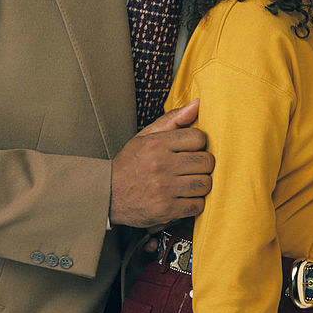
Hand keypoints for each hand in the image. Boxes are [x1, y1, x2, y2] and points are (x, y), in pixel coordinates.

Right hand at [110, 99, 213, 227]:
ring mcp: (164, 189)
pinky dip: (194, 203)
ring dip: (200, 184)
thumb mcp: (146, 136)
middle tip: (191, 168)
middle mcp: (161, 165)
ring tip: (188, 183)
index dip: (198, 144)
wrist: (106, 195)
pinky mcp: (166, 209)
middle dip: (202, 165)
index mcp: (157, 144)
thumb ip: (174, 119)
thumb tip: (199, 103)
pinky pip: (197, 205)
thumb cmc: (130, 163)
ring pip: (205, 184)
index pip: (199, 138)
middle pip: (206, 162)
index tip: (190, 150)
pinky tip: (183, 198)